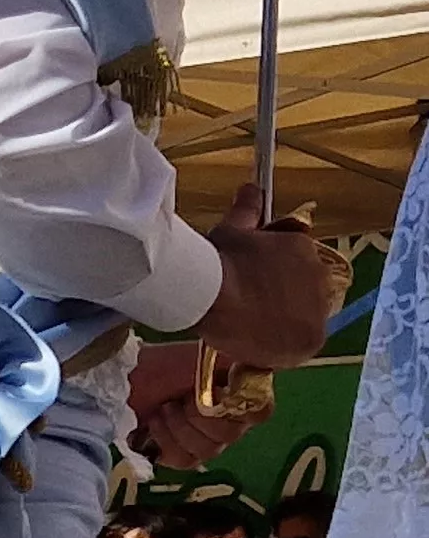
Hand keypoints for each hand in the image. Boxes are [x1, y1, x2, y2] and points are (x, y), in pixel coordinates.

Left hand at [128, 340, 268, 467]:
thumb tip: (252, 364)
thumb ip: (236, 360)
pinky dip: (166, 441)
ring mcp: (206, 440)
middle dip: (198, 415)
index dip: (239, 408)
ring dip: (179, 428)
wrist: (126, 376)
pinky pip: (185, 460)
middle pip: (231, 435)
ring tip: (163, 409)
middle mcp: (229, 421)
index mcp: (240, 395)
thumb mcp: (204, 355)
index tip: (213, 393)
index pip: (261, 412)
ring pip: (208, 450)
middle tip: (178, 399)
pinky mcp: (180, 454)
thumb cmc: (165, 363)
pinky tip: (154, 424)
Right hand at [192, 185, 336, 372]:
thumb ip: (246, 211)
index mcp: (304, 251)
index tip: (252, 286)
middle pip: (301, 297)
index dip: (273, 281)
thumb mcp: (232, 230)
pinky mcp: (311, 340)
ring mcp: (320, 310)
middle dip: (280, 303)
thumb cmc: (220, 260)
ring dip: (281, 326)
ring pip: (299, 323)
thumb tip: (249, 188)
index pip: (295, 270)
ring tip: (248, 330)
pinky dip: (278, 348)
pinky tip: (254, 345)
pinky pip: (296, 348)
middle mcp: (321, 278)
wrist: (216, 294)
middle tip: (247, 309)